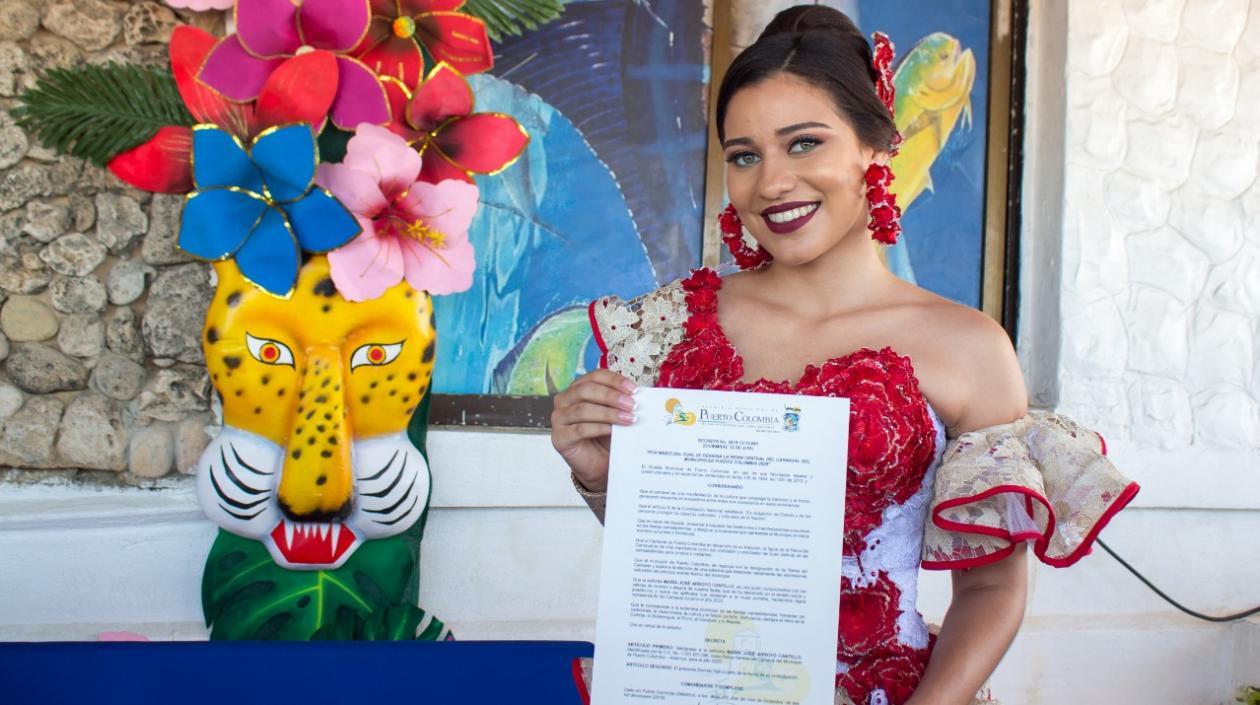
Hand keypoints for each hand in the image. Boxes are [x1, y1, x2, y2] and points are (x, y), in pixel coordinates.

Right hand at [550, 369, 637, 492]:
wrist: (599, 464)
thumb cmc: (606, 436)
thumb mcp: (615, 414)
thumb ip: (621, 402)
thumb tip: (638, 395)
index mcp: (577, 388)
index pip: (595, 376)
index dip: (614, 380)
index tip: (633, 389)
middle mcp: (564, 400)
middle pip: (586, 390)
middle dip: (611, 396)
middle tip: (631, 404)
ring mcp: (559, 419)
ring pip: (582, 409)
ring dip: (608, 413)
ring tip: (628, 418)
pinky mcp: (559, 438)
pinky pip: (579, 429)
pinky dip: (599, 428)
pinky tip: (614, 430)